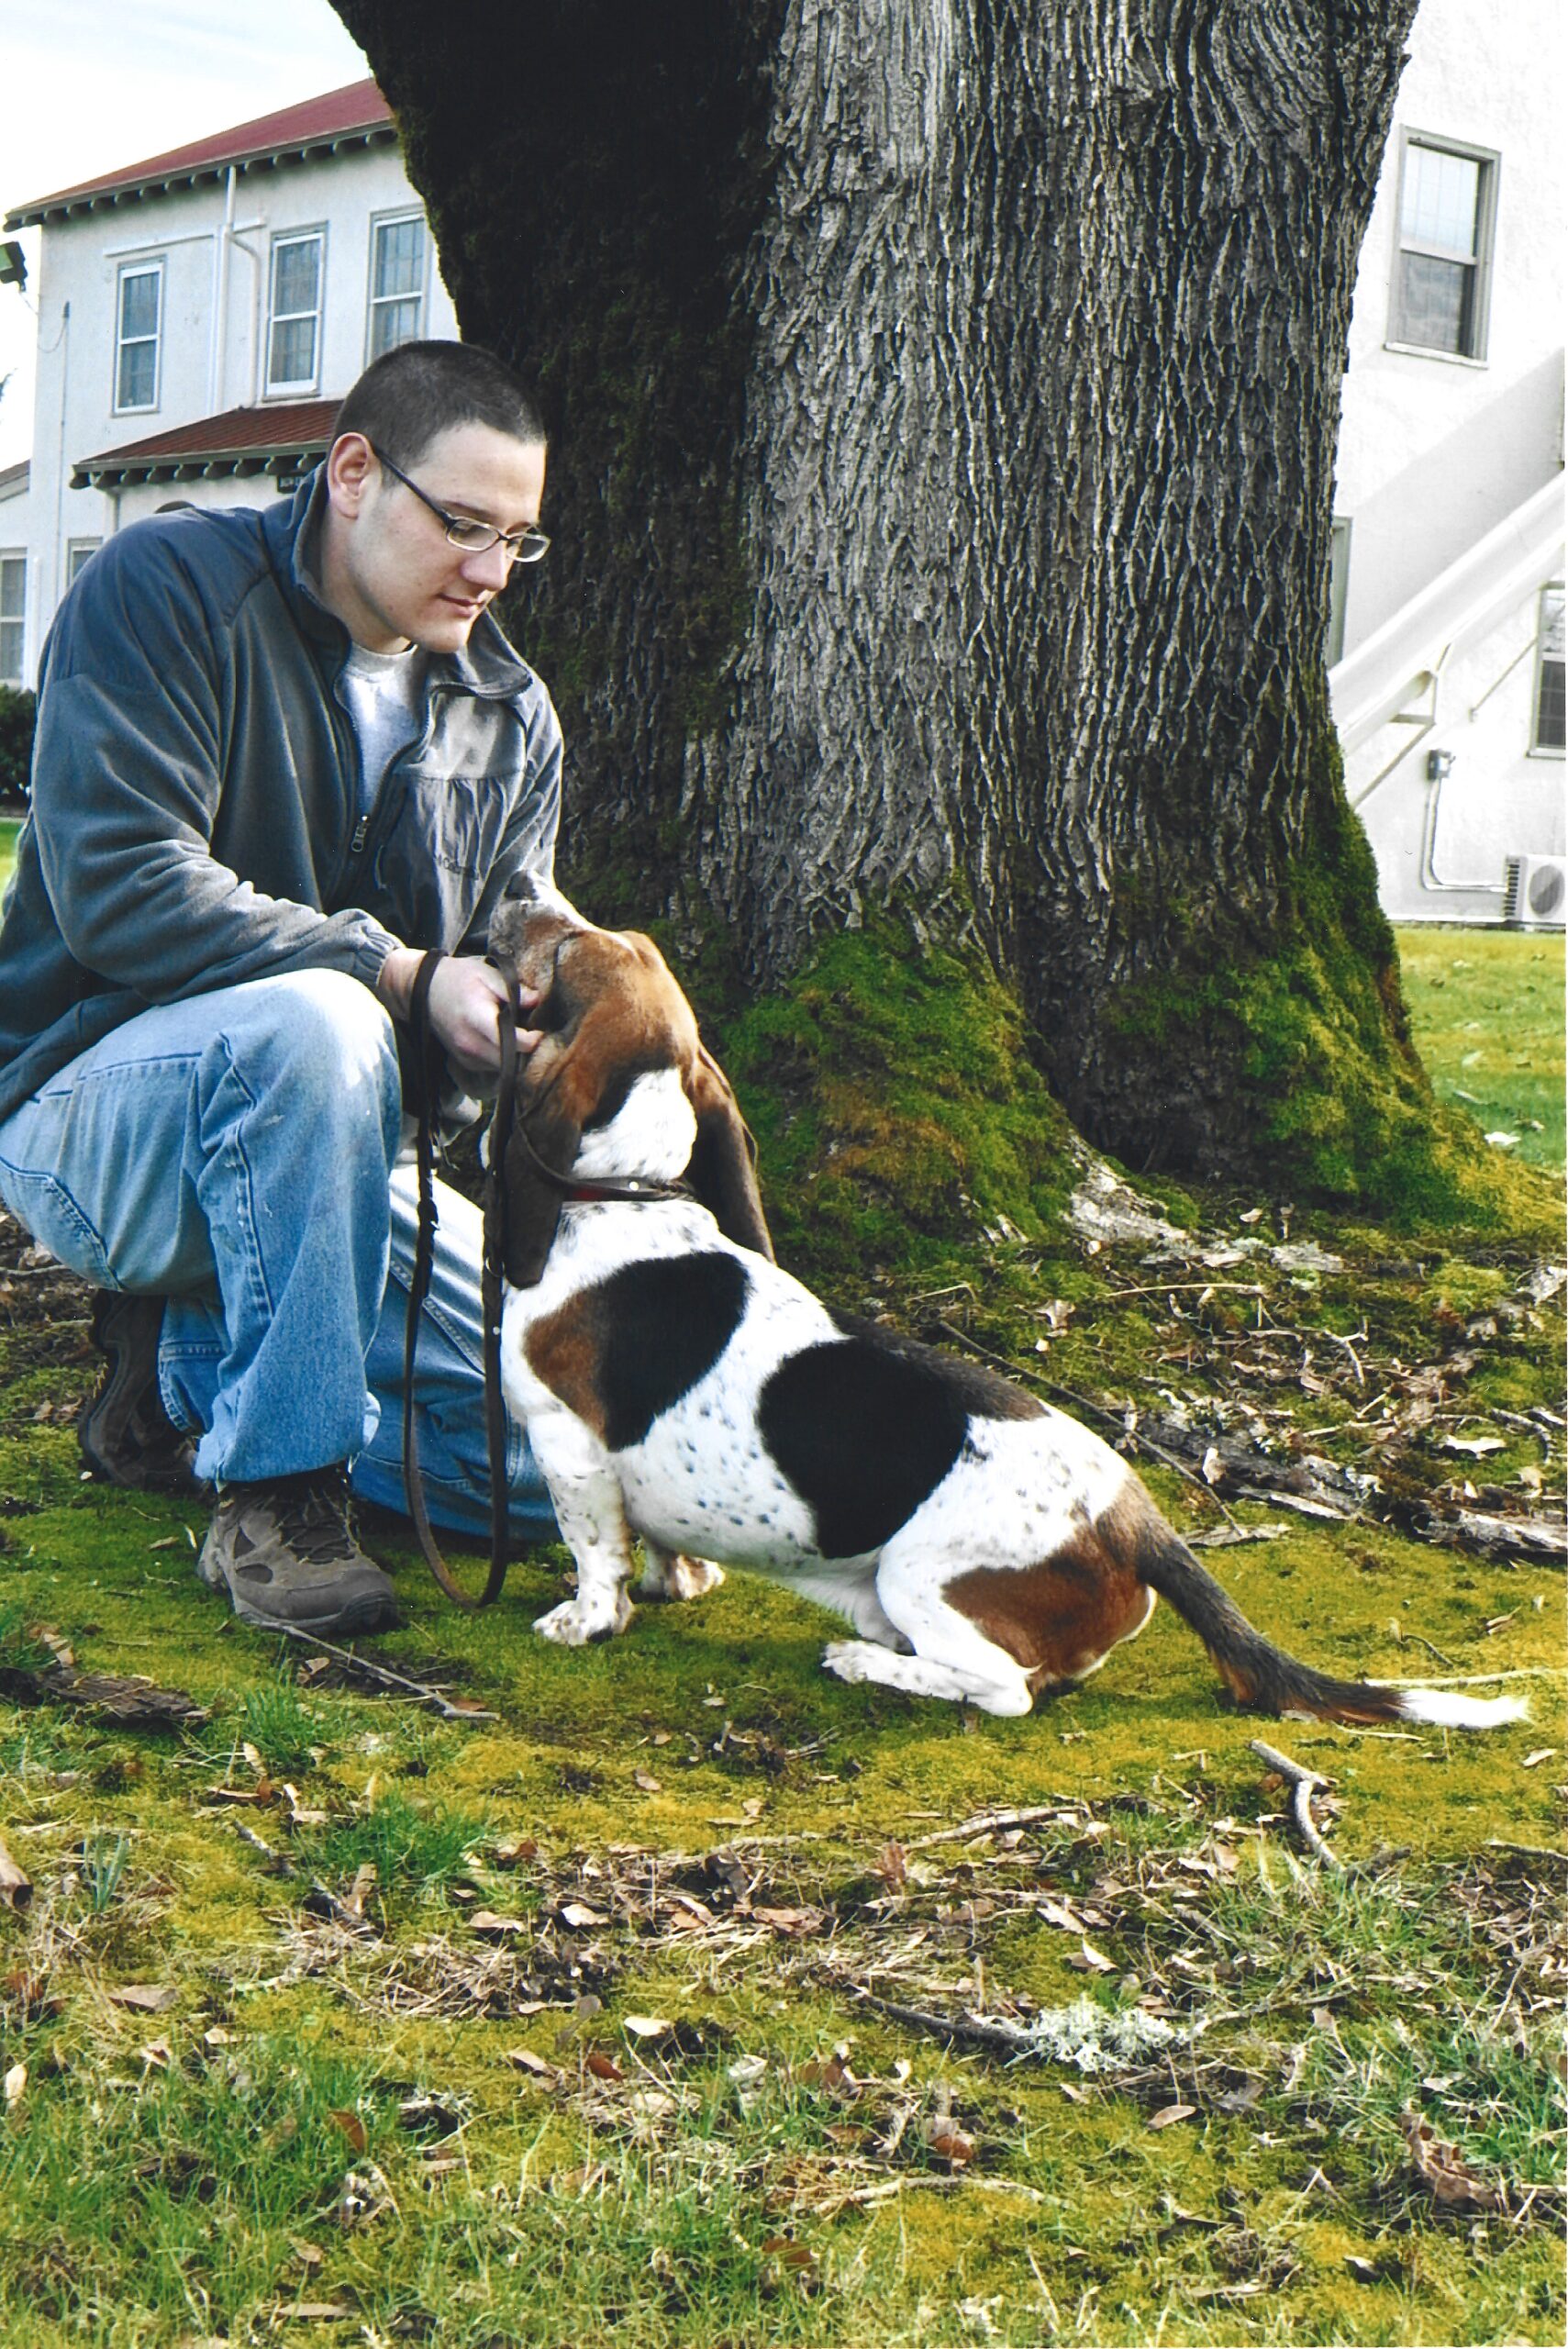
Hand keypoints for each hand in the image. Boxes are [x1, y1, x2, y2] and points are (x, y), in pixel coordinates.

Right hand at [378, 948, 541, 1078]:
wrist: (425, 990)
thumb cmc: (459, 978)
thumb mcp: (487, 973)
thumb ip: (512, 989)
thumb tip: (537, 1001)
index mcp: (476, 1018)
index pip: (510, 1041)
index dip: (532, 1039)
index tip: (541, 1030)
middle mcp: (469, 1043)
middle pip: (510, 1060)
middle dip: (527, 1052)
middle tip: (537, 1034)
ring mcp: (466, 1056)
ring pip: (503, 1067)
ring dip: (517, 1056)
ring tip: (523, 1036)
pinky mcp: (466, 1062)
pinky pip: (494, 1067)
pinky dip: (505, 1058)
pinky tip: (508, 1041)